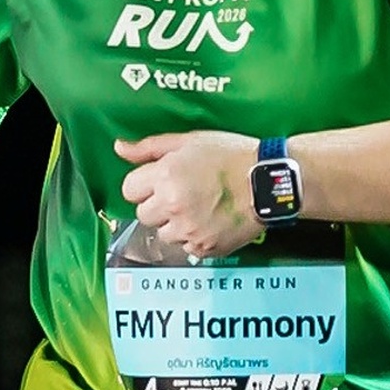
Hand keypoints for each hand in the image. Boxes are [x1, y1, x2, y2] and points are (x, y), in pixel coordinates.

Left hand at [115, 130, 263, 259]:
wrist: (270, 181)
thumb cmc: (232, 156)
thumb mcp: (190, 141)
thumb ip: (149, 148)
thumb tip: (119, 148)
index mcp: (165, 177)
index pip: (129, 190)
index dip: (144, 185)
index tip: (160, 181)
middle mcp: (172, 206)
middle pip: (143, 215)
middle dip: (158, 205)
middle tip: (184, 194)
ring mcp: (188, 230)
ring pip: (163, 234)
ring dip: (175, 224)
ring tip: (200, 207)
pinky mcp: (204, 248)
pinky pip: (185, 247)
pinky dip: (194, 238)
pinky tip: (211, 221)